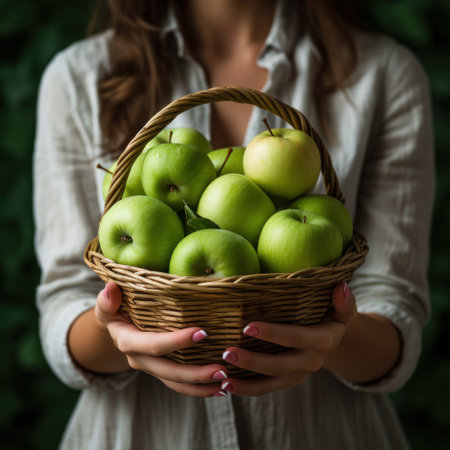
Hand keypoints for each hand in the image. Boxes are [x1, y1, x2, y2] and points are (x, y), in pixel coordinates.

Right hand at [95, 282, 229, 396]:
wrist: (116, 326)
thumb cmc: (114, 308)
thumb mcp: (107, 303)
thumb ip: (107, 299)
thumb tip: (111, 288)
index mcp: (128, 342)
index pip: (153, 344)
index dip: (176, 341)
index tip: (202, 333)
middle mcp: (139, 360)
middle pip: (169, 371)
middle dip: (195, 373)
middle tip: (222, 369)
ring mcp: (151, 368)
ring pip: (176, 383)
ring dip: (200, 386)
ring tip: (225, 383)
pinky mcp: (161, 372)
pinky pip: (179, 385)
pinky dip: (199, 389)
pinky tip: (220, 389)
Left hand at [218, 282, 356, 395]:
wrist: (334, 338)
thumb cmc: (333, 315)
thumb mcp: (343, 309)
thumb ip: (344, 301)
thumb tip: (340, 287)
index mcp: (323, 340)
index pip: (296, 337)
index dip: (273, 334)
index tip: (248, 326)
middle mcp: (311, 361)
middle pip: (279, 365)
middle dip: (253, 361)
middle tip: (227, 351)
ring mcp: (298, 374)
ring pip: (271, 382)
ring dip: (246, 382)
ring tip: (223, 378)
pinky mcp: (288, 381)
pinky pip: (266, 388)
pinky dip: (247, 388)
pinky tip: (227, 385)